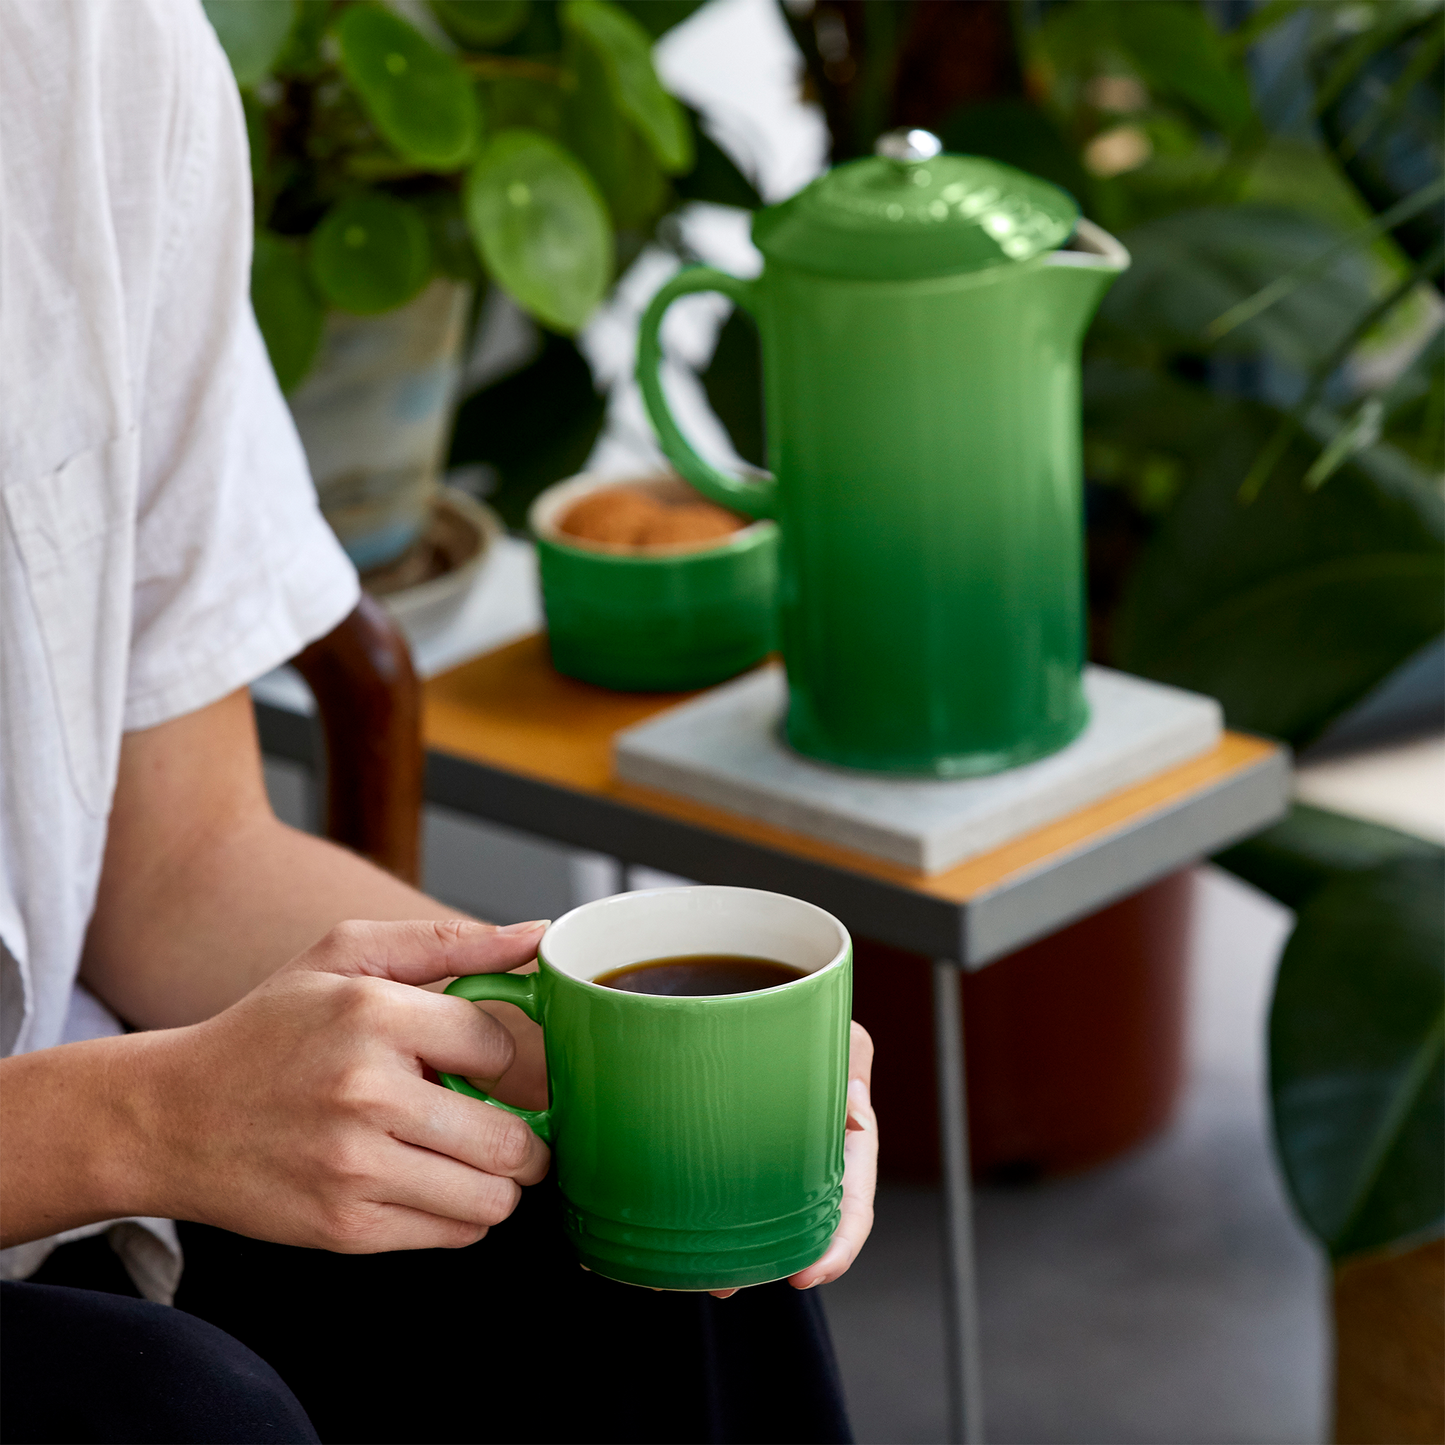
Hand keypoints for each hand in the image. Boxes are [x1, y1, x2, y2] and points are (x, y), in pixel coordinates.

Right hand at [128, 919, 551, 1251]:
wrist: (169, 1117)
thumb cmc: (267, 1031)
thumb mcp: (345, 957)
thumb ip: (448, 943)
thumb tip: (535, 936)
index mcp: (373, 1014)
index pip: (501, 1049)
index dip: (501, 1060)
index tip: (483, 1067)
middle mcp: (366, 1093)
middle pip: (512, 1140)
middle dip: (525, 1136)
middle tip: (507, 1126)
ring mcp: (354, 1168)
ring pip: (493, 1198)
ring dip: (499, 1182)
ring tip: (469, 1158)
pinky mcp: (344, 1228)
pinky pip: (453, 1235)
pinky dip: (460, 1215)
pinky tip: (430, 1183)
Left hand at [710, 1020, 877, 1298]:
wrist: (754, 996)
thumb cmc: (806, 1014)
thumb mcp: (840, 1032)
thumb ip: (852, 1059)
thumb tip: (851, 1100)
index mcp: (848, 1144)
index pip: (852, 1207)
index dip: (837, 1245)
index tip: (809, 1274)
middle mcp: (809, 1163)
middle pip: (798, 1228)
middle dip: (766, 1264)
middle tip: (728, 1284)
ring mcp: (768, 1163)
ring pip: (755, 1221)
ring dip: (726, 1252)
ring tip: (692, 1271)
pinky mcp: (727, 1155)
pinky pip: (716, 1193)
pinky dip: (695, 1221)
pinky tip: (660, 1236)